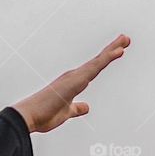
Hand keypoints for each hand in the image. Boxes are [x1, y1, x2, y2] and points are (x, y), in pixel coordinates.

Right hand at [12, 33, 130, 132]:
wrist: (28, 117)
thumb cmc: (43, 115)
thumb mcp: (66, 113)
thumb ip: (76, 109)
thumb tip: (86, 107)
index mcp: (72, 83)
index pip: (93, 68)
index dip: (106, 59)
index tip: (118, 50)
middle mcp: (73, 76)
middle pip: (97, 61)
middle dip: (112, 49)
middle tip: (126, 39)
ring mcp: (74, 77)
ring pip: (98, 61)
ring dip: (112, 50)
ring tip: (125, 40)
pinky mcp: (75, 81)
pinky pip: (95, 67)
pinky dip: (107, 59)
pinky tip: (118, 52)